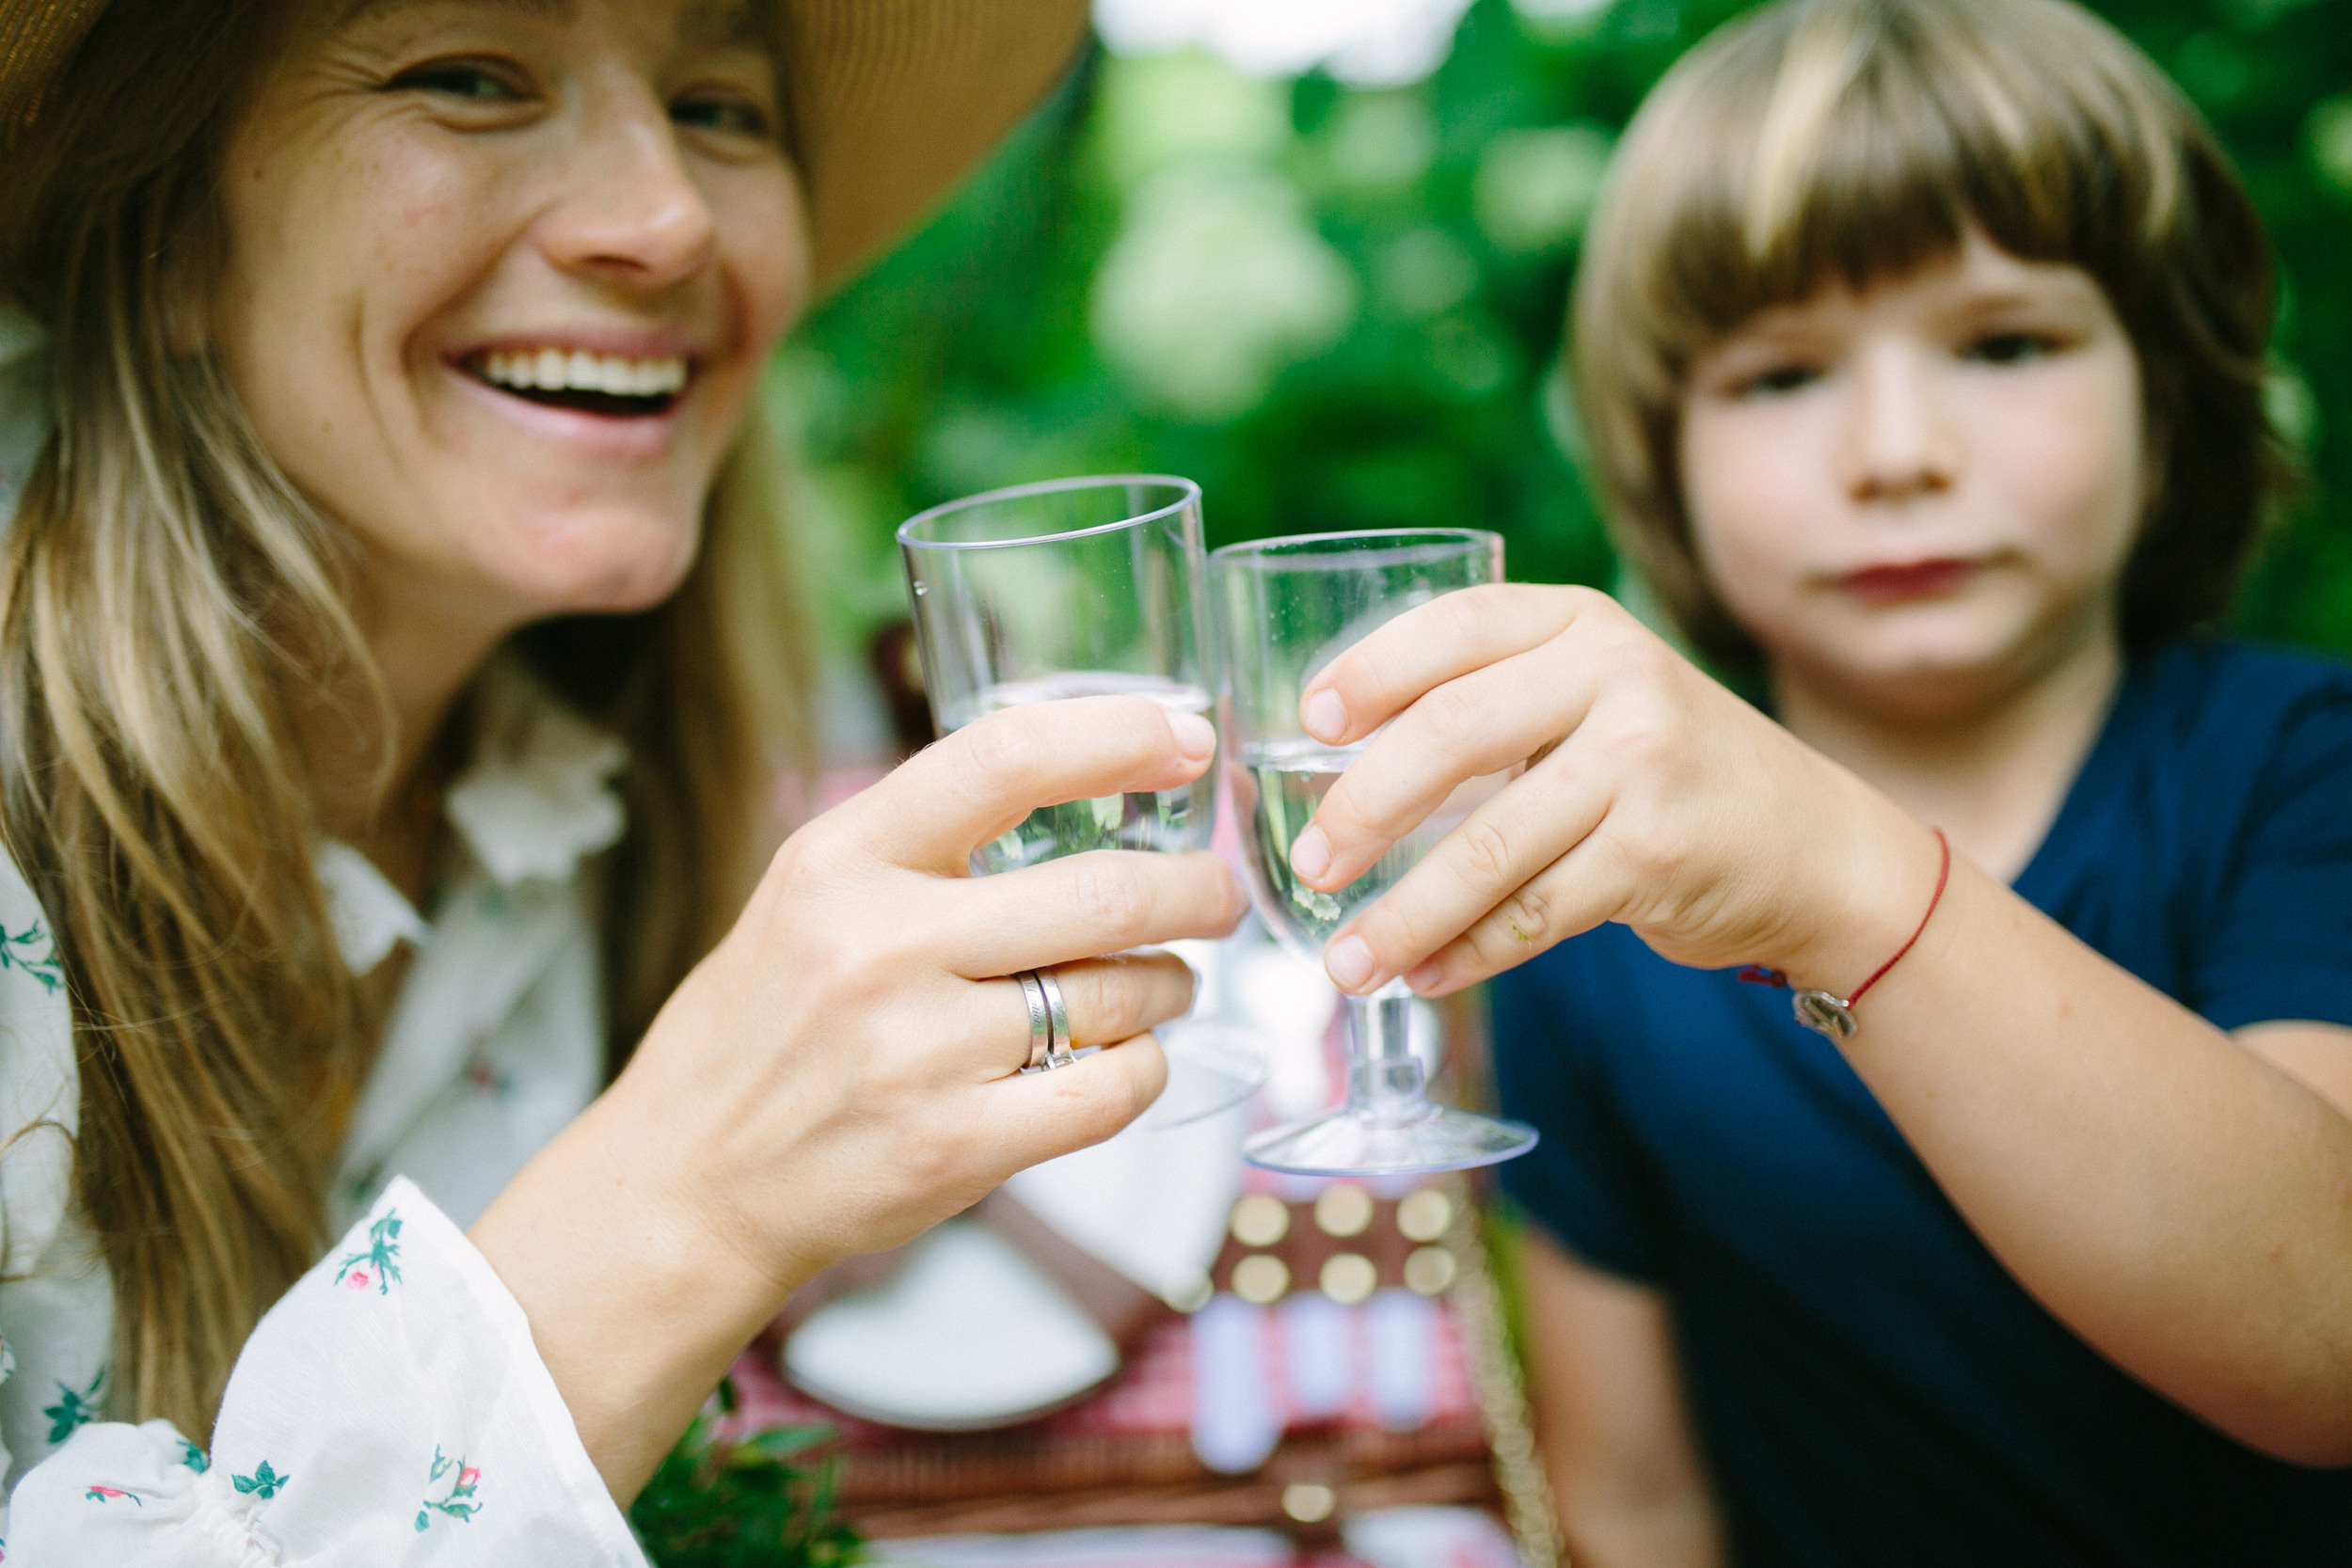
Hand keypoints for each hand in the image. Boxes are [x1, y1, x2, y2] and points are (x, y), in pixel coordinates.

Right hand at [473, 693, 1245, 1496]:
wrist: (683, 1189)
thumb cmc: (761, 1034)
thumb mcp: (806, 899)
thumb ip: (922, 847)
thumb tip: (1084, 787)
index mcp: (840, 857)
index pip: (1002, 758)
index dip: (1114, 738)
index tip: (1186, 739)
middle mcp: (878, 944)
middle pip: (1102, 892)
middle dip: (1193, 890)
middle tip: (1216, 896)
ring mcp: (918, 1051)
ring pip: (1121, 994)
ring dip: (1171, 986)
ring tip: (1163, 986)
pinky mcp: (955, 1145)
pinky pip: (1112, 1090)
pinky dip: (1146, 1069)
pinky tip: (1130, 1060)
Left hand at [1285, 584, 1931, 997]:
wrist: (1817, 849)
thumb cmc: (1672, 773)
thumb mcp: (1602, 699)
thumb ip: (1501, 702)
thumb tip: (1340, 763)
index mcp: (1583, 626)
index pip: (1456, 625)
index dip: (1372, 671)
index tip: (1310, 722)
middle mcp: (1617, 680)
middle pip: (1451, 736)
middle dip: (1364, 809)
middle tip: (1312, 865)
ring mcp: (1643, 768)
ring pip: (1487, 851)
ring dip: (1403, 916)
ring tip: (1345, 963)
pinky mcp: (1657, 858)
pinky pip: (1532, 914)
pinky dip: (1466, 954)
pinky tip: (1421, 975)